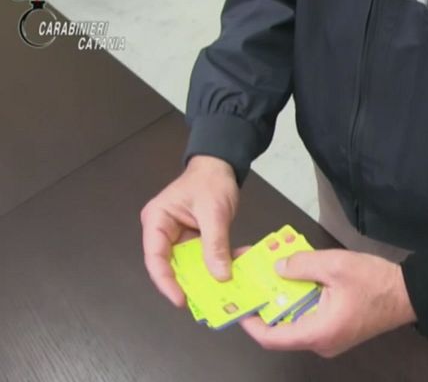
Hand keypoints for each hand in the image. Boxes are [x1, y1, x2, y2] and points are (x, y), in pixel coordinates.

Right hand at [141, 155, 238, 305]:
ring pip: (188, 265)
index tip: (180, 300)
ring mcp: (180, 237)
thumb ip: (215, 244)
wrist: (222, 166)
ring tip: (219, 293)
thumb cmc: (210, 180)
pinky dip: (216, 265)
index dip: (166, 282)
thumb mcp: (214, 213)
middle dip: (187, 283)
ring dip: (204, 276)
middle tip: (204, 301)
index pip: (155, 258)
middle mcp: (164, 231)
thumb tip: (220, 275)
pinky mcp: (195, 239)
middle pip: (170, 265)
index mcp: (157, 221)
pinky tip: (232, 271)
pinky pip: (203, 258)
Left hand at [237, 248, 416, 357]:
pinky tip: (295, 279)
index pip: (272, 338)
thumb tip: (277, 268)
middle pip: (283, 328)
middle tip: (253, 281)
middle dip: (266, 304)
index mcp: (318, 333)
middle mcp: (321, 342)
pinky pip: (311, 318)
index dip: (251, 323)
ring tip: (270, 274)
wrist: (410, 293)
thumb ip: (302, 265)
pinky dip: (300, 300)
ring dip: (284, 299)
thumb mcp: (335, 265)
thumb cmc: (375, 281)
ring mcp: (330, 338)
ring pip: (297, 321)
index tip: (239, 304)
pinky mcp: (338, 330)